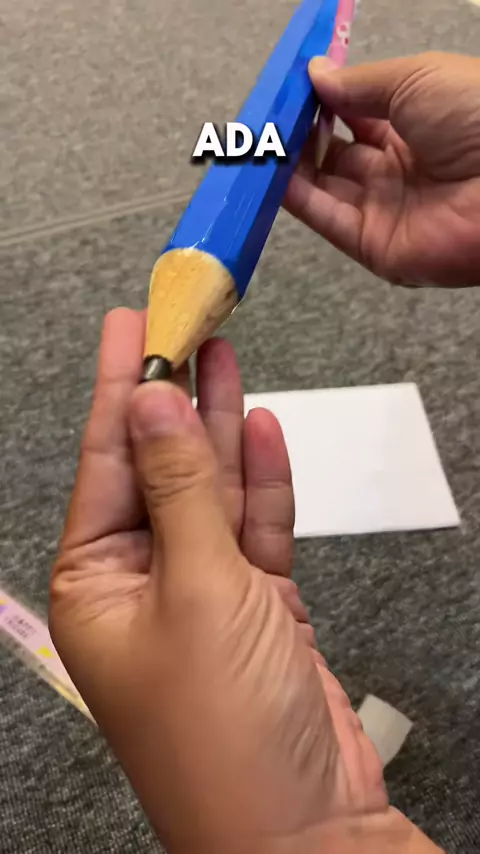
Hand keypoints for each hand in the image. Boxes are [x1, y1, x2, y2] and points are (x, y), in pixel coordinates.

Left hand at [50, 308, 387, 852]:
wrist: (306, 826)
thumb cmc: (225, 729)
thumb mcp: (195, 589)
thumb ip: (178, 489)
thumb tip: (152, 399)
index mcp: (95, 582)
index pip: (106, 462)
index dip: (119, 386)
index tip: (128, 324)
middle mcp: (141, 583)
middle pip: (157, 467)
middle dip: (172, 396)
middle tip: (184, 323)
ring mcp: (202, 591)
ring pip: (208, 490)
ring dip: (218, 426)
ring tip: (225, 354)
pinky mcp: (255, 604)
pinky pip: (252, 527)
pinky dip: (259, 481)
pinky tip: (258, 428)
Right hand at [284, 52, 479, 286]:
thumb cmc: (473, 116)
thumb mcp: (415, 80)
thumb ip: (358, 84)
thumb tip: (314, 75)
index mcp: (414, 125)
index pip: (354, 115)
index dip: (321, 103)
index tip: (288, 89)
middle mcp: (395, 169)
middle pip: (335, 153)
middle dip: (300, 134)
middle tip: (266, 115)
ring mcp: (382, 209)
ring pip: (324, 186)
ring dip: (289, 164)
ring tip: (257, 139)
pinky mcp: (372, 245)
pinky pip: (326, 218)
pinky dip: (293, 196)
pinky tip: (268, 171)